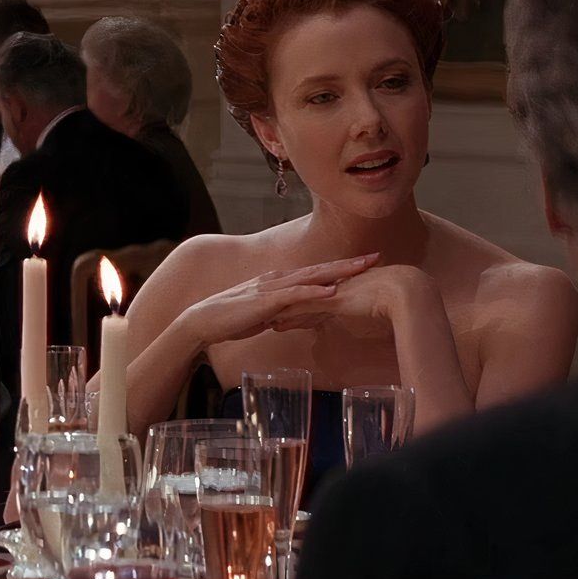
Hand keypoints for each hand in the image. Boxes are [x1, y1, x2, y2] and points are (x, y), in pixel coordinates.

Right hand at [176, 254, 382, 348]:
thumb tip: (301, 316)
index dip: (340, 268)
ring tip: (362, 267)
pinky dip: (314, 292)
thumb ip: (282, 312)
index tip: (364, 264)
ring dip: (338, 272)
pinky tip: (331, 291)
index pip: (315, 273)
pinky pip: (293, 295)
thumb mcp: (263, 316)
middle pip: (320, 269)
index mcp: (278, 282)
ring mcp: (271, 289)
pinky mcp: (264, 301)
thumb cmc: (229, 321)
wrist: (201, 322)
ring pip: (311, 277)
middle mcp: (278, 280)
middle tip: (376, 257)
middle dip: (349, 264)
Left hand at [273, 264, 436, 337]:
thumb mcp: (370, 301)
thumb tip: (355, 310)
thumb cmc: (393, 296)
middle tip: (263, 314)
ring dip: (280, 312)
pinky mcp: (332, 300)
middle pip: (299, 295)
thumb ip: (360, 304)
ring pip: (298, 302)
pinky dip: (291, 317)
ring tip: (262, 321)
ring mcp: (330, 291)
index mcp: (338, 284)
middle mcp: (330, 285)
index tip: (279, 308)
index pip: (310, 293)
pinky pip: (307, 309)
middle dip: (281, 305)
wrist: (405, 290)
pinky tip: (277, 324)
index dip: (295, 301)